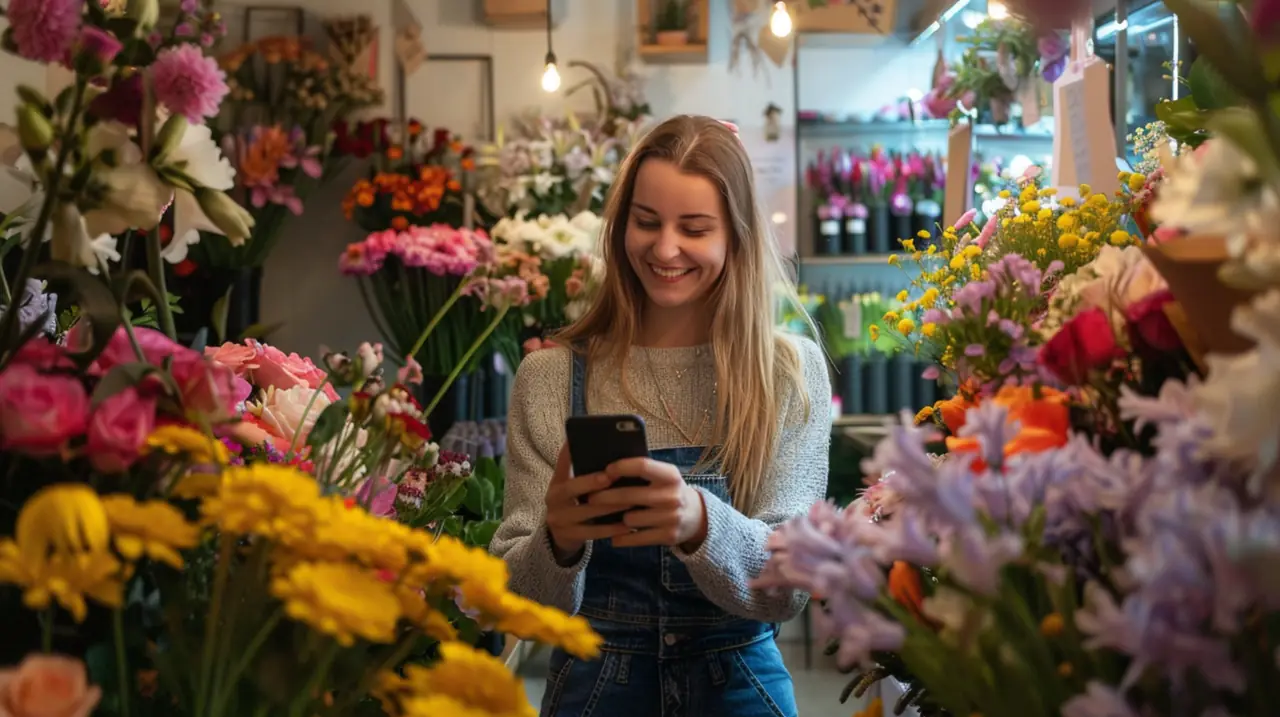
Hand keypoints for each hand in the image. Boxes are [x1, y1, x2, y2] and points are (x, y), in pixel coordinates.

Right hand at [544, 444, 631, 560]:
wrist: (558, 534)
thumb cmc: (572, 502)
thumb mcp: (569, 484)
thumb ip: (576, 466)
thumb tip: (588, 442)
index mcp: (556, 482)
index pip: (563, 464)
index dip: (573, 457)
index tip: (596, 461)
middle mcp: (553, 499)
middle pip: (571, 488)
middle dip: (593, 482)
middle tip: (613, 477)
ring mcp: (559, 519)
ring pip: (586, 512)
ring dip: (609, 507)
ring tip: (630, 502)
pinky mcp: (568, 536)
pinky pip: (592, 532)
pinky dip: (611, 529)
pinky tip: (627, 526)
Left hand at [588, 457, 707, 549]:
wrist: (697, 516)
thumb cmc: (669, 491)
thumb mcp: (664, 477)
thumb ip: (643, 472)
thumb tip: (607, 470)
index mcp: (671, 475)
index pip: (642, 466)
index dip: (621, 467)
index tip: (605, 471)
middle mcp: (673, 496)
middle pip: (629, 496)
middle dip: (605, 497)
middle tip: (590, 498)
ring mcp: (672, 517)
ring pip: (630, 519)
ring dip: (618, 519)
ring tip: (611, 517)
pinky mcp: (668, 536)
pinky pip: (635, 539)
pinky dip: (621, 538)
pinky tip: (614, 536)